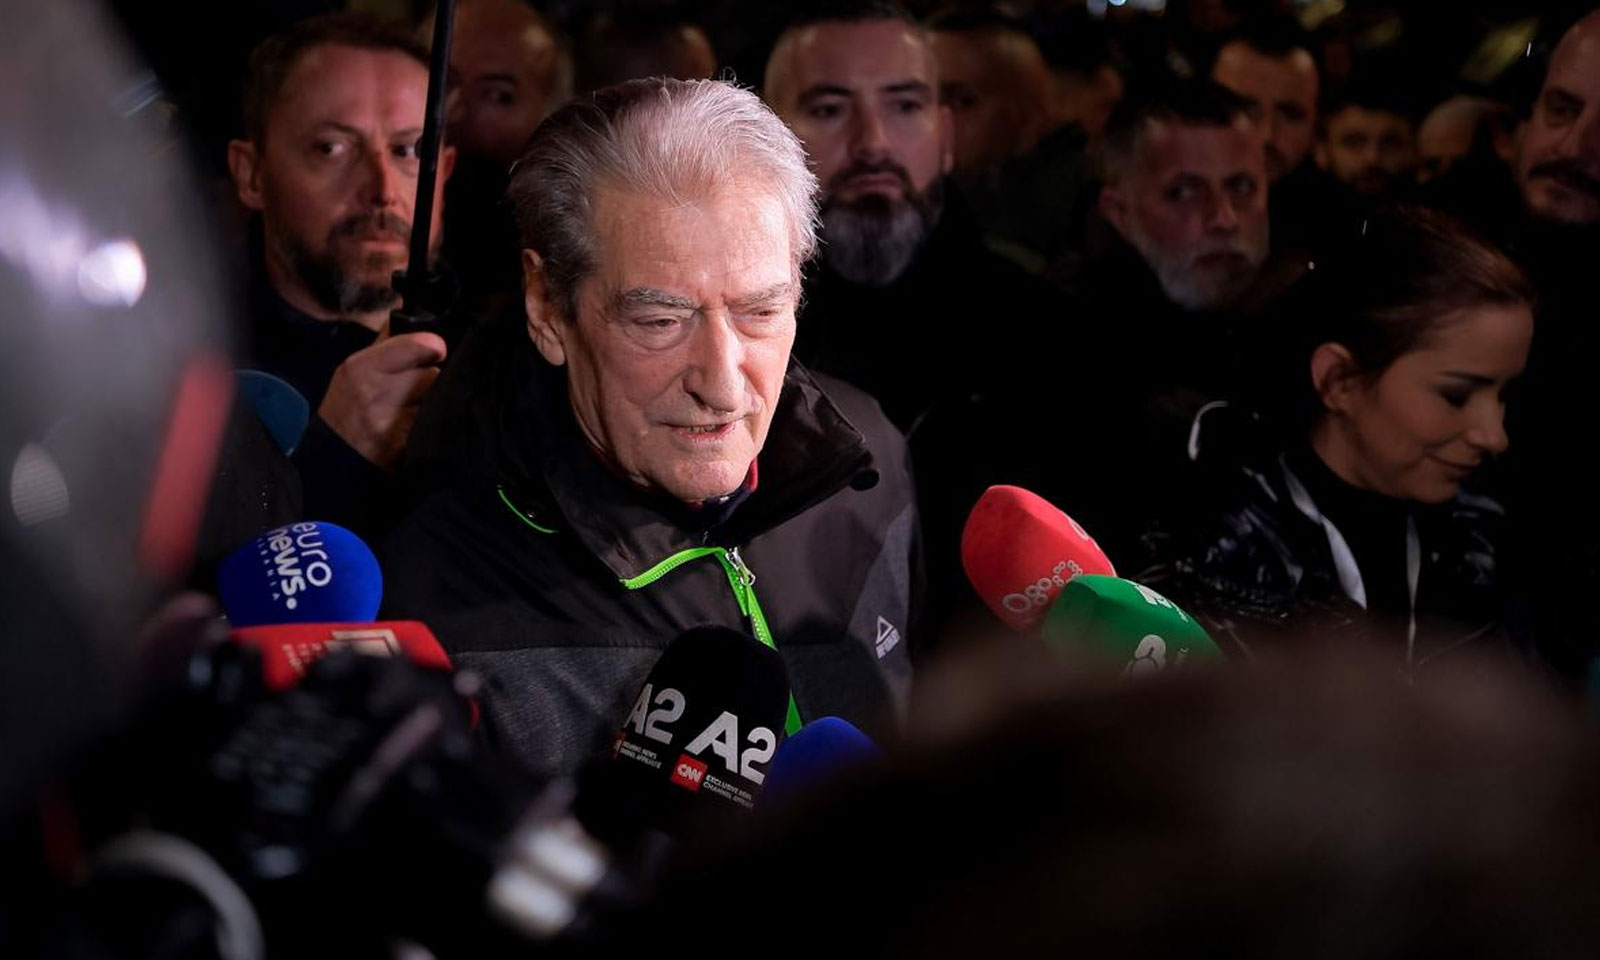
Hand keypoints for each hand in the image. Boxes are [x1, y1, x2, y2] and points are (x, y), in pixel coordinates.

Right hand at [316, 327, 446, 468]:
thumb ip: (386, 342)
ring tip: (412, 410)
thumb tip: (411, 309)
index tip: (435, 352)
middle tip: (414, 390)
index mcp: (362, 368)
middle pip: (433, 375)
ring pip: (438, 401)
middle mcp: (376, 395)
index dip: (433, 347)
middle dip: (430, 381)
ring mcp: (392, 425)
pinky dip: (431, 427)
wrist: (332, 457)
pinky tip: (414, 429)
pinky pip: (435, 427)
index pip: (419, 345)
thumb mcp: (355, 368)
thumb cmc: (346, 406)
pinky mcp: (406, 449)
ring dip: (433, 404)